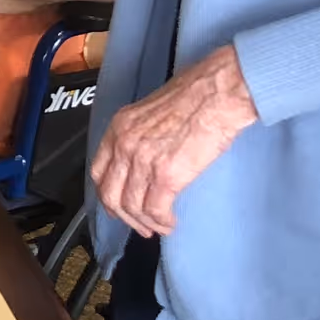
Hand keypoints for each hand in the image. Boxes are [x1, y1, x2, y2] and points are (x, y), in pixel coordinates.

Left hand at [91, 43, 258, 238]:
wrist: (220, 92)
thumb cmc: (198, 94)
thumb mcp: (153, 109)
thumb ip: (141, 133)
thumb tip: (146, 153)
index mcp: (120, 127)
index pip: (99, 171)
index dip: (107, 194)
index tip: (117, 205)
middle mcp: (125, 145)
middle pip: (111, 194)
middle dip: (124, 216)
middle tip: (138, 224)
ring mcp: (143, 161)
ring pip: (132, 206)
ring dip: (144, 222)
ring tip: (158, 227)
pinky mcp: (166, 175)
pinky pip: (155, 210)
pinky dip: (161, 222)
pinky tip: (170, 223)